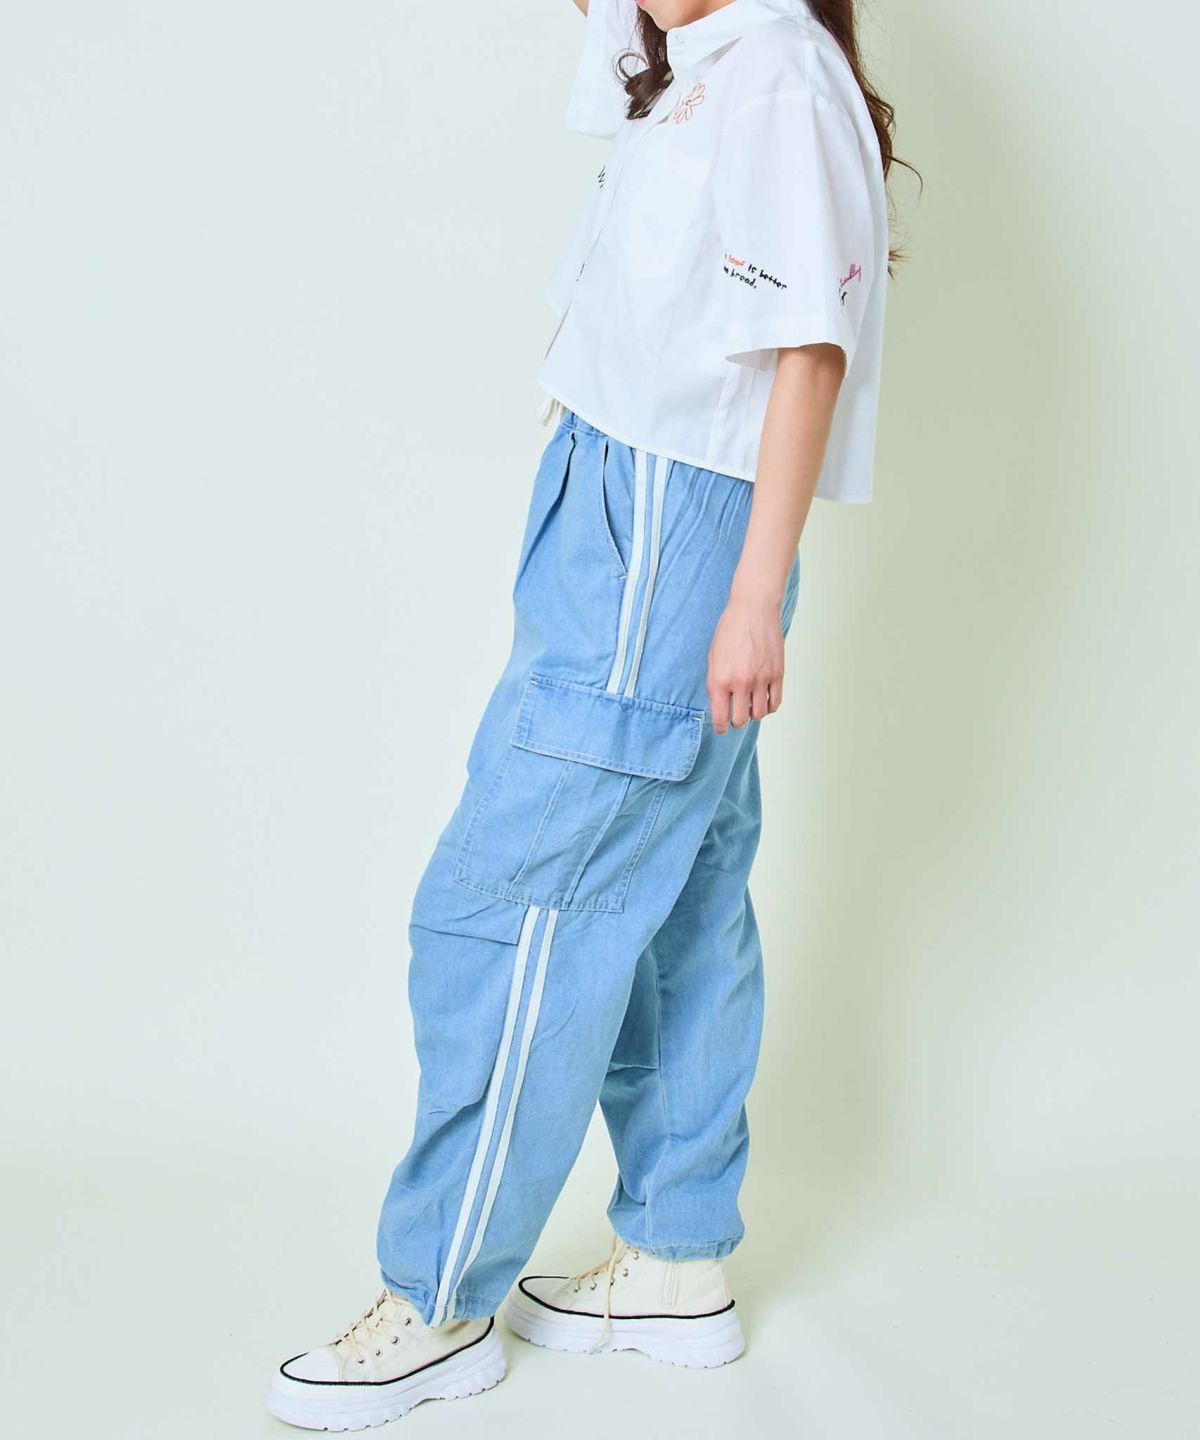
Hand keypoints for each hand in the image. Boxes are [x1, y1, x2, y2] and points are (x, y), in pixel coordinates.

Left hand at [706, 589, 784, 734]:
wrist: (753, 609)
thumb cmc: (730, 629)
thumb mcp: (712, 656)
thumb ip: (714, 682)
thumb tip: (718, 703)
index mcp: (720, 679)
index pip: (720, 717)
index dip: (720, 727)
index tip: (721, 728)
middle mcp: (741, 683)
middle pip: (740, 720)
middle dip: (736, 721)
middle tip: (735, 715)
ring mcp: (761, 679)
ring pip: (759, 714)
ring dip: (753, 714)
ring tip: (749, 705)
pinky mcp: (777, 674)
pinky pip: (775, 702)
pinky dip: (769, 706)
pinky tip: (763, 699)